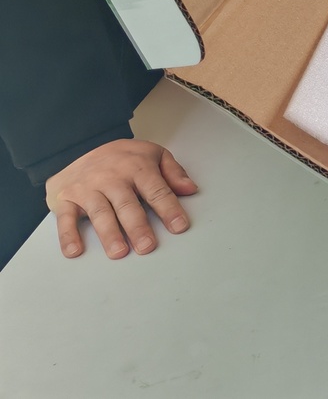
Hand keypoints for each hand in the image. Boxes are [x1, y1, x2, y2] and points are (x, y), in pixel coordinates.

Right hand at [45, 139, 196, 258]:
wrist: (78, 148)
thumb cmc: (120, 158)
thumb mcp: (152, 154)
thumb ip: (173, 172)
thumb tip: (190, 189)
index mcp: (137, 167)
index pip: (156, 189)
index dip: (169, 208)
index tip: (179, 226)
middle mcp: (112, 178)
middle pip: (127, 204)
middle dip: (138, 226)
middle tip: (147, 246)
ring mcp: (88, 188)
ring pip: (100, 212)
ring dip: (109, 233)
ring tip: (119, 251)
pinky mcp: (65, 198)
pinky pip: (66, 218)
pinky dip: (68, 235)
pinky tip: (75, 250)